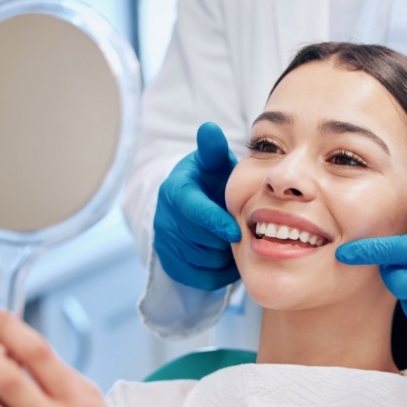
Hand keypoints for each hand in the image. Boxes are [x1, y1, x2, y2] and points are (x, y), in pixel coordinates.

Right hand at [154, 122, 240, 289]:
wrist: (192, 206)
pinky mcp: (170, 264)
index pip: (193, 211)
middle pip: (201, 240)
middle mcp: (164, 218)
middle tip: (242, 232)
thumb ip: (213, 150)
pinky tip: (227, 257)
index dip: (215, 223)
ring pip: (203, 261)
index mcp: (174, 191)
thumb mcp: (212, 163)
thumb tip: (209, 128)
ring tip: (234, 242)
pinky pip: (200, 278)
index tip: (236, 231)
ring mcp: (165, 243)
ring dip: (224, 256)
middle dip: (224, 239)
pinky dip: (219, 273)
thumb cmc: (210, 182)